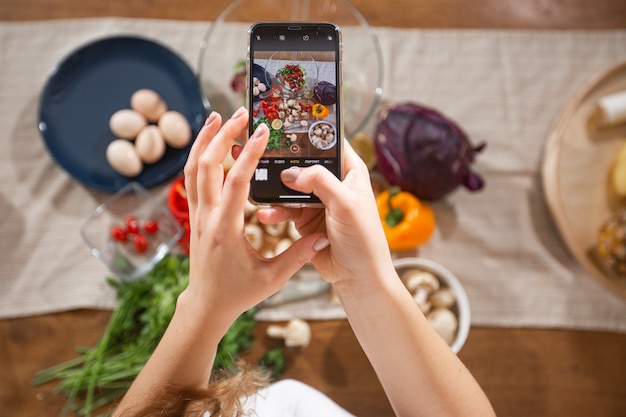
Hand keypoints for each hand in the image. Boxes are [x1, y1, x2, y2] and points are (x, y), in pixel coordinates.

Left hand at [182, 108, 328, 320]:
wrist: (205, 305)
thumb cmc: (238, 293)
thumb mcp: (272, 278)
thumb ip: (298, 256)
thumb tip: (323, 239)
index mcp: (225, 229)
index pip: (236, 182)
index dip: (249, 154)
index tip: (261, 131)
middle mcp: (206, 217)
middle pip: (206, 165)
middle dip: (221, 135)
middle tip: (238, 112)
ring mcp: (196, 215)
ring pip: (192, 169)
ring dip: (204, 140)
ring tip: (218, 117)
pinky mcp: (194, 216)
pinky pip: (191, 179)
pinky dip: (199, 157)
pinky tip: (210, 145)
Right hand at [254, 139, 395, 293]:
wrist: (358, 277)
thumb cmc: (364, 240)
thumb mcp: (346, 205)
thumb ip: (320, 182)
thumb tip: (292, 172)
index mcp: (350, 172)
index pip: (329, 143)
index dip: (309, 133)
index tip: (285, 123)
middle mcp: (333, 183)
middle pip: (303, 163)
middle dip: (281, 161)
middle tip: (257, 152)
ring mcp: (317, 201)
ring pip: (289, 187)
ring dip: (272, 188)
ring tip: (254, 186)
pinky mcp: (305, 219)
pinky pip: (284, 209)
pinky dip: (273, 211)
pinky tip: (264, 214)